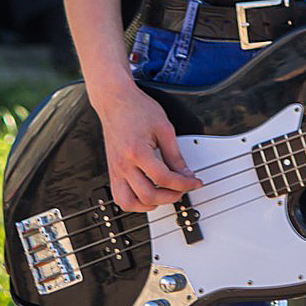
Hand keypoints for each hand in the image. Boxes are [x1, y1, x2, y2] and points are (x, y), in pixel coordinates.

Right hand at [89, 77, 199, 211]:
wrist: (115, 100)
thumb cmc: (136, 108)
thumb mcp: (164, 128)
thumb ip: (175, 155)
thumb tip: (185, 174)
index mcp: (137, 152)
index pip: (164, 179)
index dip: (184, 184)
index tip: (193, 182)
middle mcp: (123, 164)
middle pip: (149, 195)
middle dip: (171, 196)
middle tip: (182, 188)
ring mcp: (115, 169)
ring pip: (129, 203)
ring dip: (149, 205)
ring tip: (163, 195)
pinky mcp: (112, 171)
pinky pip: (119, 196)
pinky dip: (133, 202)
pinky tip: (145, 195)